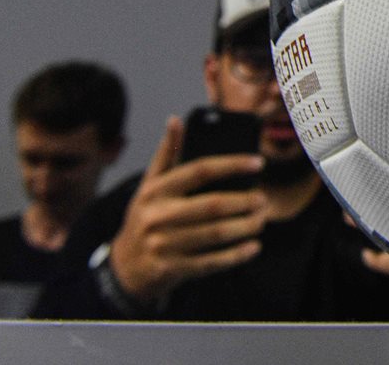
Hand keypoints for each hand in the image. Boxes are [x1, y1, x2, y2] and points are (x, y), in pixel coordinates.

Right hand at [109, 116, 268, 303]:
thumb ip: (166, 153)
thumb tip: (175, 120)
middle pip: (212, 205)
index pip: (200, 170)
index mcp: (155, 190)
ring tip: (261, 220)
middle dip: (244, 201)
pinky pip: (211, 262)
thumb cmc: (146, 217)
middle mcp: (158, 216)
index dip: (232, 164)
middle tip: (263, 198)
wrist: (125, 266)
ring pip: (215, 234)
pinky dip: (235, 255)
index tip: (258, 163)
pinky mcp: (171, 269)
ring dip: (245, 227)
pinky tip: (253, 247)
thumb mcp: (149, 185)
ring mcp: (163, 245)